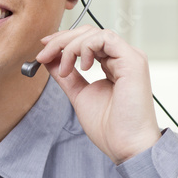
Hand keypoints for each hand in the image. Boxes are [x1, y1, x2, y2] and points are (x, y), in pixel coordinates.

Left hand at [34, 26, 161, 163]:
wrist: (125, 145)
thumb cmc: (109, 127)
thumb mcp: (79, 94)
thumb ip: (66, 75)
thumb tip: (49, 59)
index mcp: (113, 65)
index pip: (87, 41)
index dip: (63, 41)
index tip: (43, 49)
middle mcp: (122, 58)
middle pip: (89, 32)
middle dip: (61, 40)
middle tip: (43, 54)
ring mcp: (129, 58)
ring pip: (95, 33)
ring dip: (71, 46)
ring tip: (64, 68)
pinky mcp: (133, 60)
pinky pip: (106, 38)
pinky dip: (86, 47)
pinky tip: (82, 66)